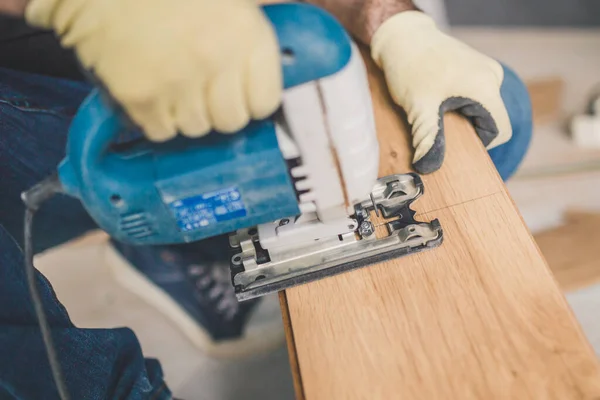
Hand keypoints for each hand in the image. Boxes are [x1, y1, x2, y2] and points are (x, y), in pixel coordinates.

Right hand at [25, 0, 281, 140]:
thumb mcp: (229, 1)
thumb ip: (253, 32)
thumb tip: (281, 53)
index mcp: (246, 34)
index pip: (265, 102)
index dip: (251, 100)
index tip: (238, 92)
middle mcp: (216, 60)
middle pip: (231, 121)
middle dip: (218, 110)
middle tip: (201, 89)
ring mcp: (178, 81)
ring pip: (196, 128)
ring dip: (186, 114)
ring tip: (172, 84)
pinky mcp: (141, 96)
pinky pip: (161, 131)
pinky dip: (155, 119)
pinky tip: (151, 90)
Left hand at [371, 11, 510, 173]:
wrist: (401, 35)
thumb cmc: (410, 66)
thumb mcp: (419, 107)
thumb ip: (428, 139)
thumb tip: (427, 168)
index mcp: (486, 88)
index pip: (500, 132)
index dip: (478, 146)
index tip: (452, 146)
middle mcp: (492, 77)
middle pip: (490, 121)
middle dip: (465, 132)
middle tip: (437, 129)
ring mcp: (485, 70)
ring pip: (482, 109)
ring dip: (460, 118)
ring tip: (434, 111)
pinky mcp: (475, 68)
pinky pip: (475, 97)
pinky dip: (458, 105)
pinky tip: (437, 100)